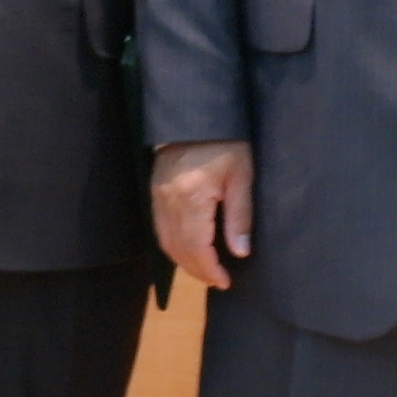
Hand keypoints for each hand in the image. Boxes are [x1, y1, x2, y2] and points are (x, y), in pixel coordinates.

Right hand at [153, 138, 251, 290]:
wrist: (196, 114)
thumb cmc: (226, 142)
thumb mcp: (242, 176)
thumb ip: (240, 216)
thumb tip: (240, 252)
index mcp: (191, 198)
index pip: (196, 247)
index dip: (209, 269)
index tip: (225, 282)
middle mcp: (168, 201)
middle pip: (178, 249)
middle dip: (197, 270)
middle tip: (217, 280)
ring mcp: (157, 196)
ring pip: (165, 242)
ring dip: (183, 261)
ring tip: (204, 270)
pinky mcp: (154, 191)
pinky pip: (159, 228)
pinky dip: (173, 245)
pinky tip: (188, 249)